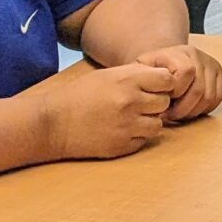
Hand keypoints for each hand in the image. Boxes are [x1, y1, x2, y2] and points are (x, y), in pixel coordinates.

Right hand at [29, 61, 171, 159]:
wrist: (54, 123)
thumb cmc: (80, 95)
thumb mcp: (108, 75)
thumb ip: (136, 74)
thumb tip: (163, 76)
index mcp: (127, 81)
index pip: (168, 80)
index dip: (163, 84)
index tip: (153, 87)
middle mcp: (130, 103)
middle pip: (165, 103)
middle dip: (156, 103)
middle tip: (140, 104)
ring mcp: (127, 126)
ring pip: (158, 124)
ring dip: (149, 121)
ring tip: (131, 118)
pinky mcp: (121, 146)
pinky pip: (143, 140)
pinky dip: (137, 136)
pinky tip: (121, 130)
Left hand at [133, 44, 221, 122]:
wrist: (164, 64)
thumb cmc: (149, 72)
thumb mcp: (140, 71)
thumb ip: (142, 79)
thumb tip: (145, 96)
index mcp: (179, 52)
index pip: (187, 71)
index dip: (175, 91)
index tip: (161, 100)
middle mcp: (199, 56)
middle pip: (199, 88)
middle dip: (183, 108)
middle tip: (168, 115)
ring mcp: (211, 66)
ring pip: (209, 96)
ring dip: (192, 111)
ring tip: (177, 114)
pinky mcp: (220, 77)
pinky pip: (217, 98)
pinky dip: (204, 109)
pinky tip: (189, 110)